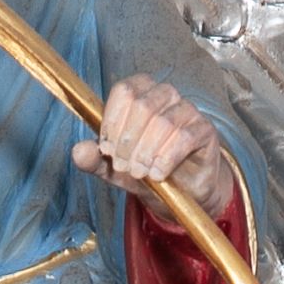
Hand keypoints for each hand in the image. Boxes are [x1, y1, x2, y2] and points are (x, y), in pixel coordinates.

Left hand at [73, 74, 232, 214]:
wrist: (182, 192)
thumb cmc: (148, 170)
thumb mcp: (115, 169)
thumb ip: (95, 159)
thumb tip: (78, 152)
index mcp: (141, 93)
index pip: (124, 91)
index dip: (112, 121)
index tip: (107, 149)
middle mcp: (165, 95)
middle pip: (142, 105)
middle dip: (127, 141)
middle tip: (123, 166)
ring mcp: (187, 110)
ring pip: (162, 122)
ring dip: (146, 152)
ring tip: (140, 173)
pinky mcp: (204, 129)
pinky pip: (184, 137)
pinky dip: (166, 158)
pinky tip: (158, 174)